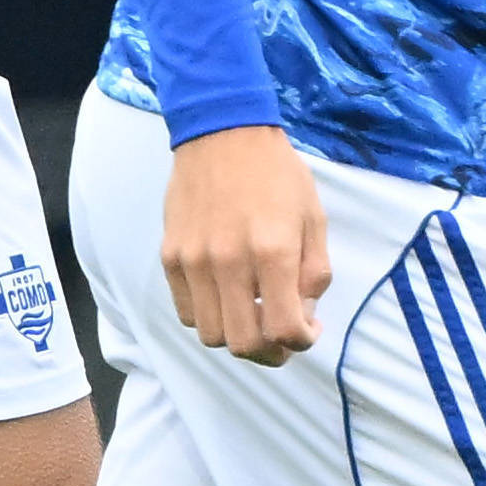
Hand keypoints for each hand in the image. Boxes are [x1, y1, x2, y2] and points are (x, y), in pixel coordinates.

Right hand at [162, 124, 328, 363]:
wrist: (222, 132)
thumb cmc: (276, 174)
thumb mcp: (313, 218)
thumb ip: (315, 273)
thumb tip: (302, 315)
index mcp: (272, 251)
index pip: (283, 330)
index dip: (301, 343)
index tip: (307, 330)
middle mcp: (229, 261)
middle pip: (243, 344)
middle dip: (270, 353)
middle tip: (280, 336)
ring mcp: (193, 260)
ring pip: (210, 335)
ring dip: (235, 336)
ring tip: (250, 314)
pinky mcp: (170, 255)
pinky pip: (186, 311)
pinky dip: (208, 315)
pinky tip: (225, 294)